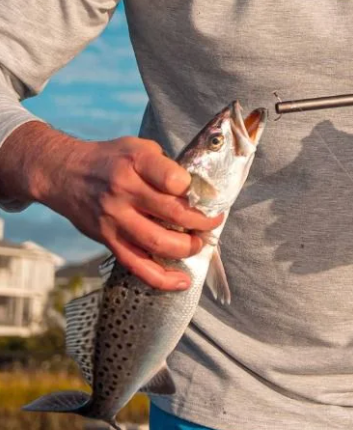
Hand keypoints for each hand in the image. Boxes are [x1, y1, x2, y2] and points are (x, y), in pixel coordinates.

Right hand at [5, 125, 222, 290]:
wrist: (62, 173)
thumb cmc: (110, 160)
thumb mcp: (138, 147)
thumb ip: (165, 165)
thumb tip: (195, 190)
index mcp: (136, 163)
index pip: (174, 179)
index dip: (193, 189)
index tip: (204, 193)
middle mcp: (124, 191)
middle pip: (173, 213)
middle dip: (201, 222)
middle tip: (213, 222)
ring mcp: (115, 218)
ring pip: (158, 242)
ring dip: (187, 247)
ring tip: (199, 243)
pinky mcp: (108, 240)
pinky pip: (137, 265)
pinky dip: (162, 278)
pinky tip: (182, 281)